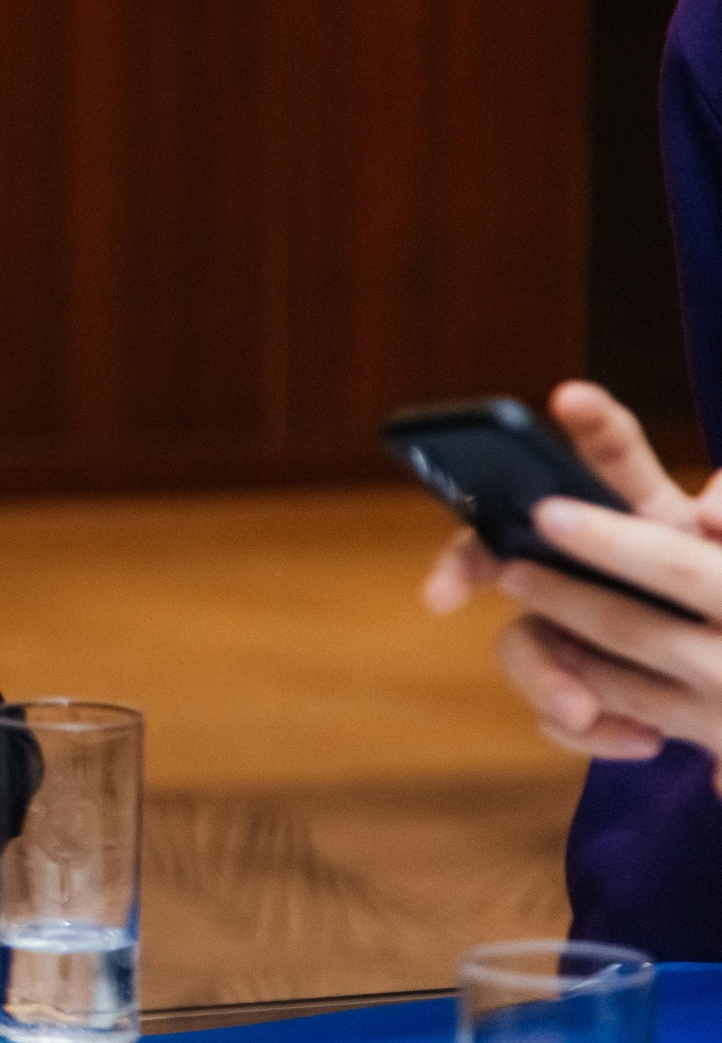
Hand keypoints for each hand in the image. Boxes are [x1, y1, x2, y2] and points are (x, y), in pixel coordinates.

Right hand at [424, 381, 721, 782]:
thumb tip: (713, 511)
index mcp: (644, 516)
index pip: (614, 454)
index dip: (592, 418)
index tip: (570, 394)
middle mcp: (589, 559)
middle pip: (508, 549)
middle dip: (465, 567)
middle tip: (441, 595)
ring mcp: (572, 622)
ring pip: (521, 640)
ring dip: (545, 677)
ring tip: (582, 712)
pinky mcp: (578, 684)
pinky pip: (556, 707)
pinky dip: (594, 731)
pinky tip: (642, 742)